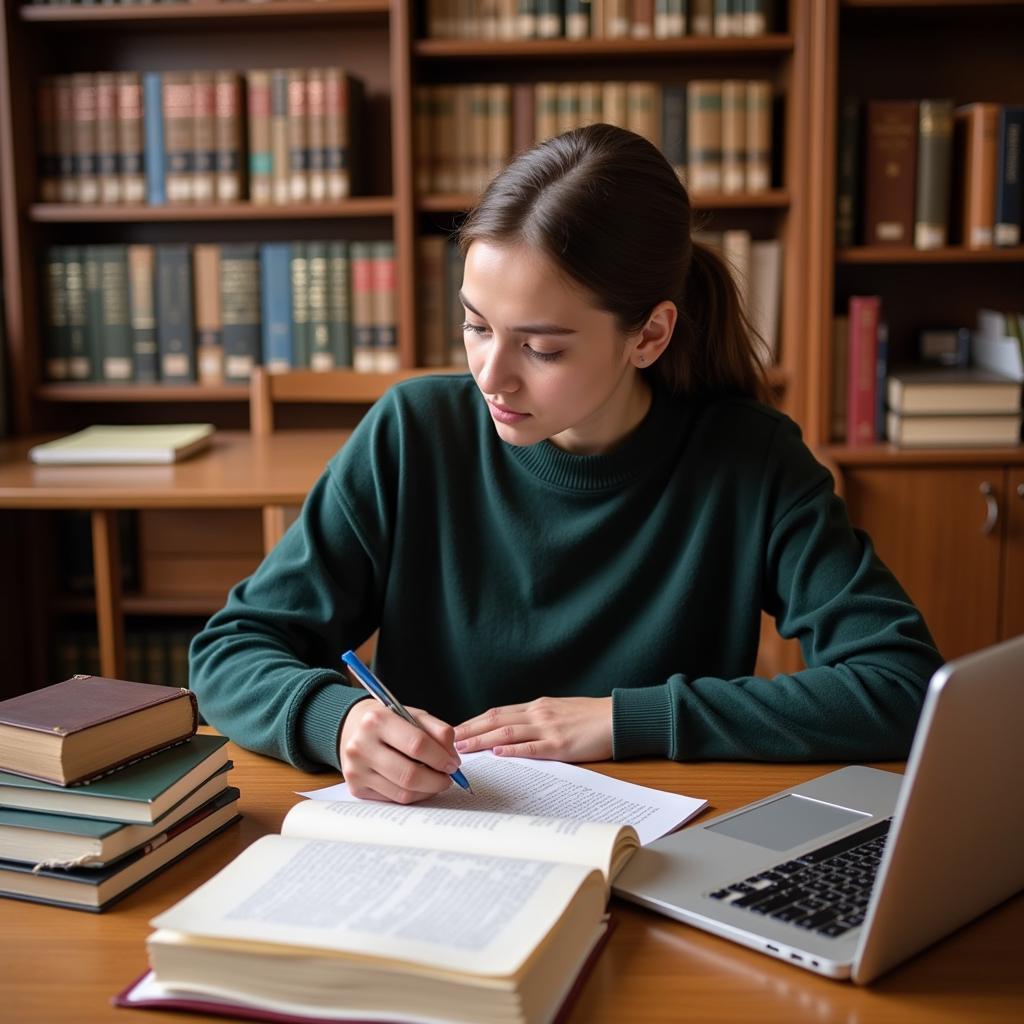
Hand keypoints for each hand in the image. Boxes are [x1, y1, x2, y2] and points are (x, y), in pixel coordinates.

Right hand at [339, 699, 462, 803]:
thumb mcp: (413, 715)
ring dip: (428, 790)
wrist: (352, 728)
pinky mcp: (356, 788)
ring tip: (436, 781)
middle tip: (448, 778)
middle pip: (409, 774)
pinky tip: (420, 786)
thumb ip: (438, 731)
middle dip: (436, 780)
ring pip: (403, 792)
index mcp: (377, 720)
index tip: (453, 764)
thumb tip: (452, 759)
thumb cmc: (389, 721)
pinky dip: (413, 795)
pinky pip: (393, 799)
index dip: (440, 757)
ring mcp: (356, 770)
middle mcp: (361, 746)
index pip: (416, 744)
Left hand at [453, 696, 612, 761]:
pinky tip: (497, 754)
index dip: (474, 721)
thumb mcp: (559, 711)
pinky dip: (512, 750)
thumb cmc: (591, 717)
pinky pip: (531, 747)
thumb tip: (515, 729)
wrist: (618, 718)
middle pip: (495, 720)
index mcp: (537, 707)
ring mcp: (548, 728)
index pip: (497, 712)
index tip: (456, 729)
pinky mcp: (560, 744)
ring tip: (462, 748)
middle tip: (448, 739)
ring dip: (482, 740)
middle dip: (470, 730)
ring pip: (507, 733)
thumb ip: (537, 719)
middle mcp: (538, 714)